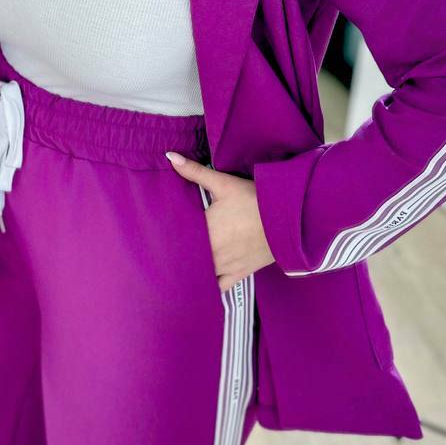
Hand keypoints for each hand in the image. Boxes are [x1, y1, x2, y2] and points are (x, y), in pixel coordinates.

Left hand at [165, 152, 274, 291]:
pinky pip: (218, 287)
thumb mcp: (223, 183)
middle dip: (175, 255)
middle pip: (184, 260)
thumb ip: (194, 172)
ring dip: (190, 271)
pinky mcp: (239, 274)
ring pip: (199, 276)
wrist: (289, 220)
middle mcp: (212, 254)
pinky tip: (201, 283)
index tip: (156, 236)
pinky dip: (208, 287)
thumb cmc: (254, 199)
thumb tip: (170, 157)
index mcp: (204, 232)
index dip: (164, 239)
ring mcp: (225, 267)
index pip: (174, 240)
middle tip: (164, 250)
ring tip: (180, 264)